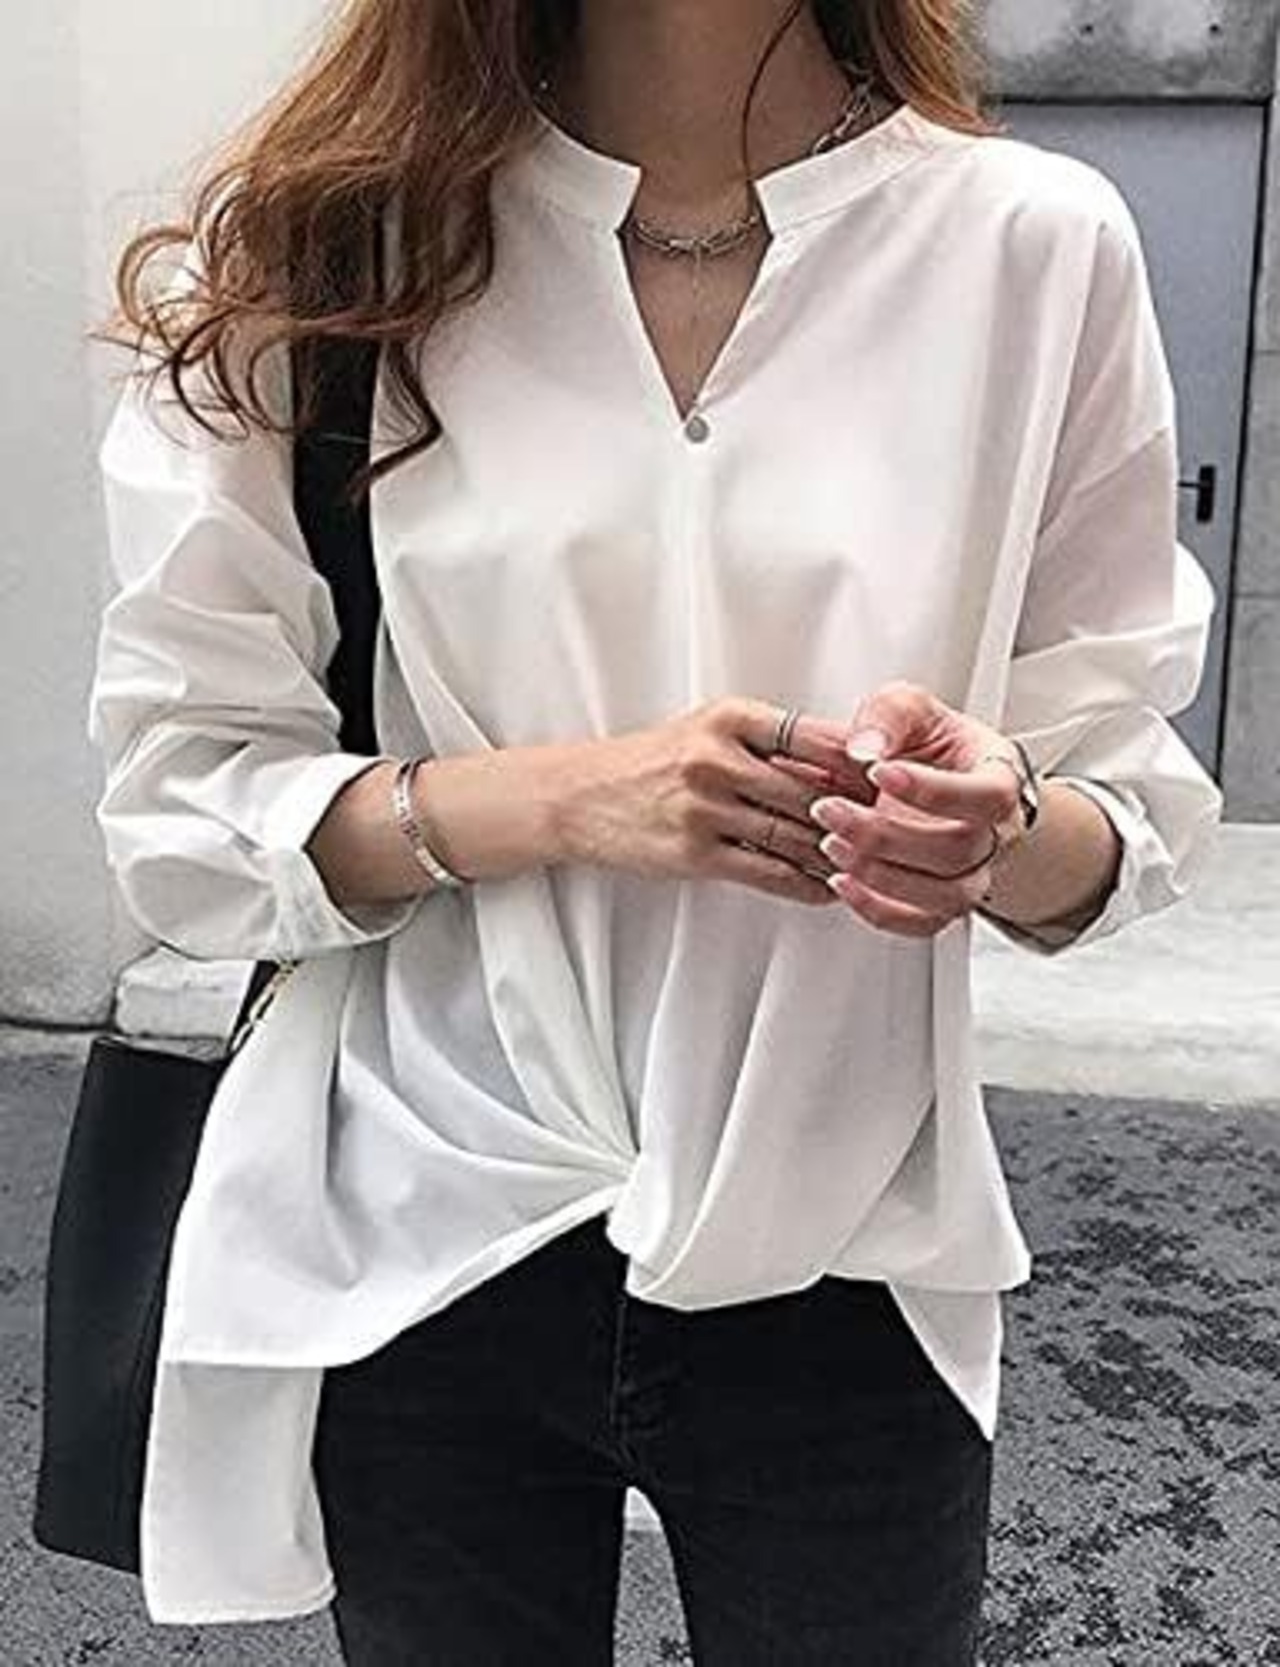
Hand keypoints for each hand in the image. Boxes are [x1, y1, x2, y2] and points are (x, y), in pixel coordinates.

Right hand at [552, 696, 880, 907]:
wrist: (580, 795)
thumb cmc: (652, 762)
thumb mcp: (707, 730)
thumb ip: (769, 741)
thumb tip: (843, 759)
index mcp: (729, 719)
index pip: (815, 736)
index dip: (861, 761)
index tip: (894, 778)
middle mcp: (718, 759)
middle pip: (812, 790)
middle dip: (860, 813)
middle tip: (899, 828)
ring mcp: (706, 808)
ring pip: (796, 835)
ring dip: (839, 853)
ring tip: (874, 863)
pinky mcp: (696, 853)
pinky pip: (769, 872)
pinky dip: (807, 883)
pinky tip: (829, 887)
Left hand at [805, 680, 1028, 937]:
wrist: (942, 779)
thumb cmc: (933, 745)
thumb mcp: (911, 709)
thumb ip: (889, 716)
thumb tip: (864, 750)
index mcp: (1000, 780)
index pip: (986, 796)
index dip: (932, 791)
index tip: (879, 772)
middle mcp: (995, 834)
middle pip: (957, 851)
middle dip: (885, 835)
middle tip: (830, 810)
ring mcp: (972, 873)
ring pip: (945, 895)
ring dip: (881, 876)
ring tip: (831, 844)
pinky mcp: (942, 902)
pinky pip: (922, 924)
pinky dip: (879, 912)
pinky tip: (841, 882)